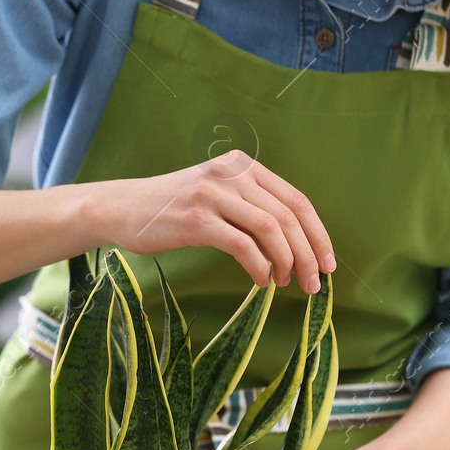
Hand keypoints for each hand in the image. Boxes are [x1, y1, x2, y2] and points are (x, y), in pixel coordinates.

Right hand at [88, 150, 335, 291]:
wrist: (121, 208)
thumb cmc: (170, 209)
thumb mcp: (215, 193)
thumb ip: (249, 206)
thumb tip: (293, 245)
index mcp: (241, 165)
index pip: (295, 199)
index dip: (318, 233)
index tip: (328, 262)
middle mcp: (230, 173)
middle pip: (288, 215)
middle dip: (308, 254)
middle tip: (315, 283)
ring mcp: (213, 194)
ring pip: (270, 229)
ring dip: (288, 262)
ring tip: (289, 284)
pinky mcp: (196, 219)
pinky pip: (242, 245)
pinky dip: (259, 267)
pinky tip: (261, 281)